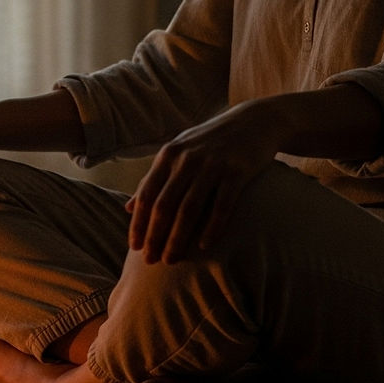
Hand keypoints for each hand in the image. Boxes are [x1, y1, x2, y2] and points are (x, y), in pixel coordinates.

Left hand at [126, 100, 279, 263]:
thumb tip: (129, 209)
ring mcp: (212, 165)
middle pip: (164, 206)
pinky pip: (221, 206)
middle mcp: (187, 159)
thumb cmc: (210, 143)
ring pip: (189, 209)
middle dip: (154, 236)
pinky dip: (211, 228)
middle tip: (150, 261)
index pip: (146, 196)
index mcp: (168, 156)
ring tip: (171, 260)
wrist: (255, 121)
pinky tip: (203, 247)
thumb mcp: (177, 154)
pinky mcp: (238, 171)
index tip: (134, 248)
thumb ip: (154, 180)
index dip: (139, 224)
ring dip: (177, 238)